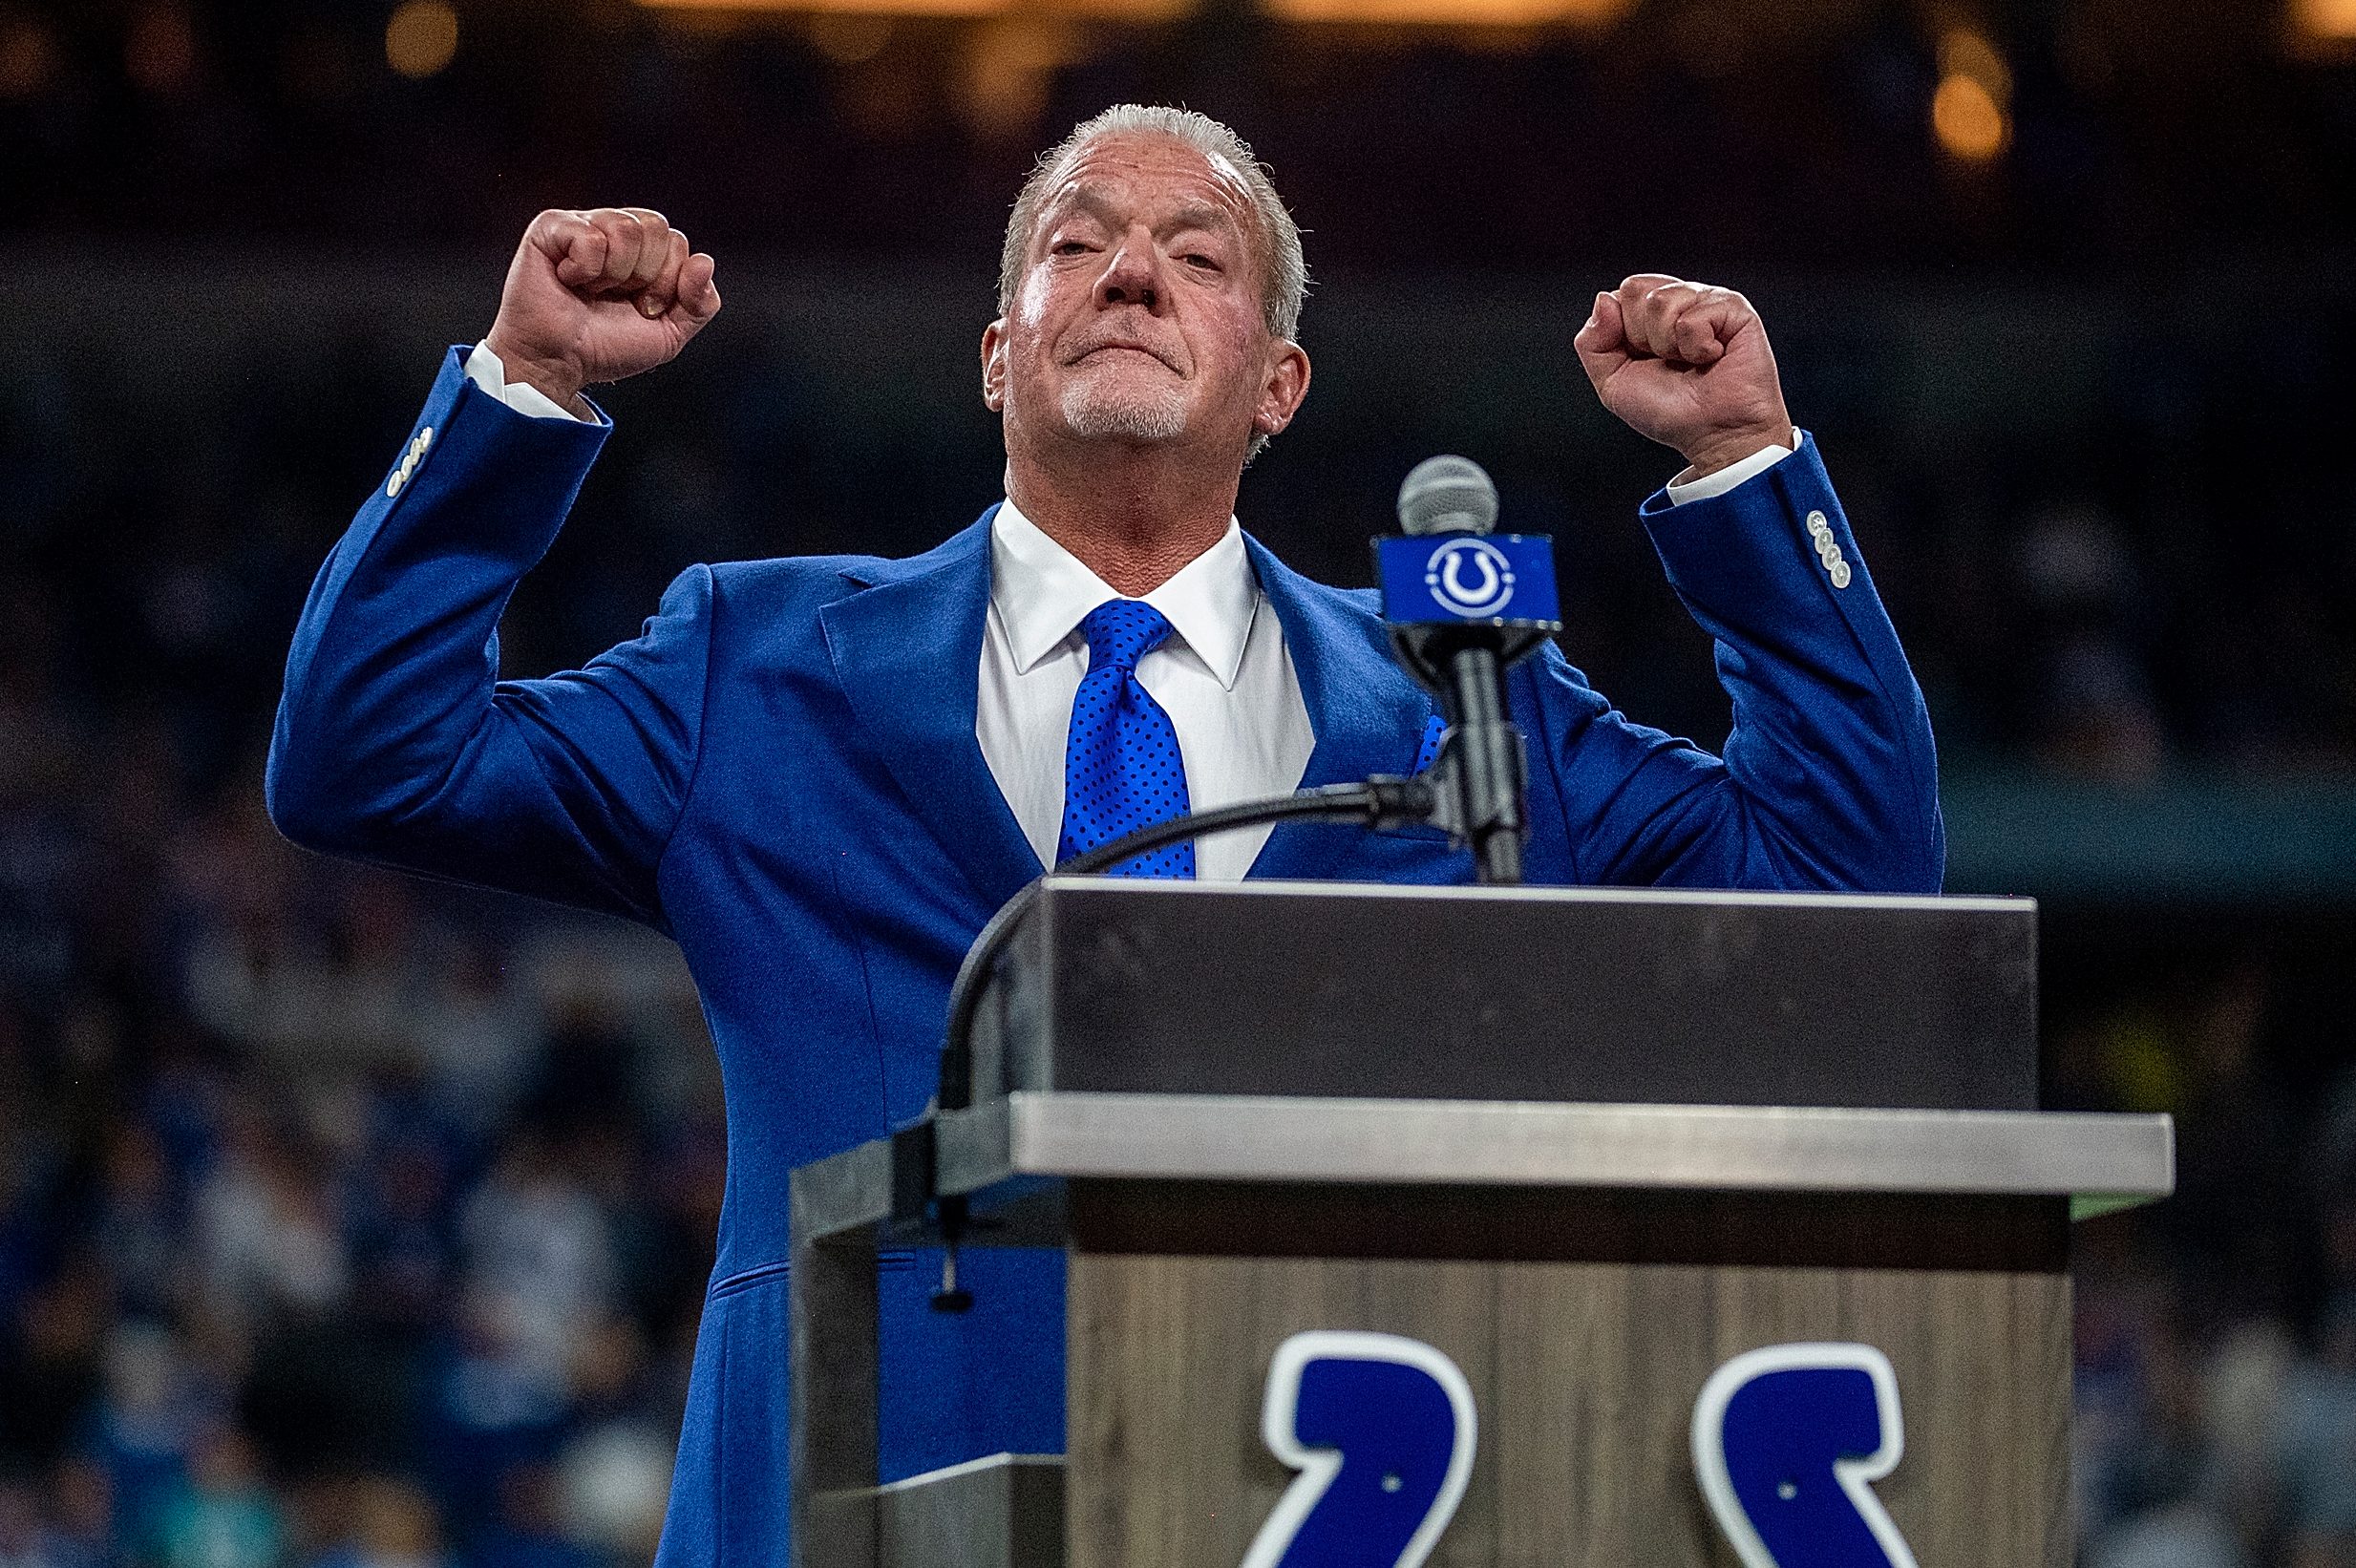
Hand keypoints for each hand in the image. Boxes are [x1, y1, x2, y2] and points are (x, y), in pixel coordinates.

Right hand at [483, 208, 720, 415]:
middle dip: (646, 276)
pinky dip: (584, 269)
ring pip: (627, 227)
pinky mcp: (552, 226)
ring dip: (614, 274)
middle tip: (618, 299)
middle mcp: (615, 232)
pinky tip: (568, 280)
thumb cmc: (605, 347)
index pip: (678, 242)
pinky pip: (591, 236)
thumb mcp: (669, 335)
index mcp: (644, 251)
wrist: (559, 363)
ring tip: (591, 290)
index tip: (644, 310)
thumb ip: (701, 303)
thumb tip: (704, 262)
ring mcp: (583, 225)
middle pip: (657, 227)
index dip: (668, 282)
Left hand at [1573, 275, 1792, 479]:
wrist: (1714, 434)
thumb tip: (1603, 299)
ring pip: (1660, 300)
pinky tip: (1713, 357)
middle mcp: (1678, 300)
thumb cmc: (1671, 411)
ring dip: (1668, 344)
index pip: (1618, 296)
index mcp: (1649, 314)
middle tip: (1668, 361)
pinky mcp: (1733, 306)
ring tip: (1690, 361)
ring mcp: (1706, 299)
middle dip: (1642, 336)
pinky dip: (1696, 348)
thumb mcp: (1613, 382)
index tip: (1643, 360)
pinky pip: (1692, 317)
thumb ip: (1592, 343)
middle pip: (1634, 289)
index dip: (1620, 332)